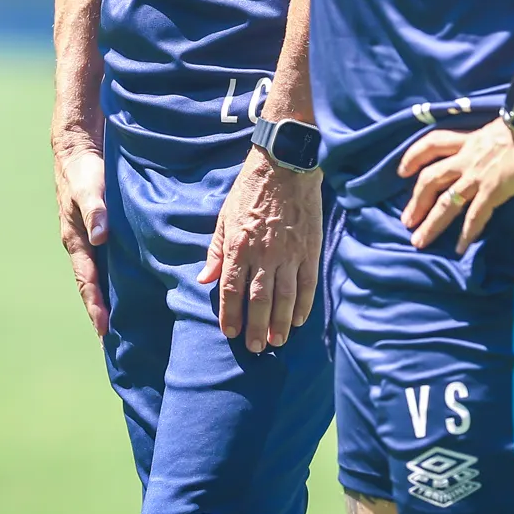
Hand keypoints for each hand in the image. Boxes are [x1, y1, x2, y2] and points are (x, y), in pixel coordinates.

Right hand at [53, 141, 109, 336]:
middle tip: (113, 339)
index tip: (103, 329)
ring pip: (101, 274)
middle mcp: (83, 243)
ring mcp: (92, 238)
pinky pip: (109, 259)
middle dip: (100, 310)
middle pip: (91, 284)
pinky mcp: (103, 229)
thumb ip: (95, 211)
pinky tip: (131, 284)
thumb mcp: (88, 188)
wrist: (78, 149)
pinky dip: (116, 276)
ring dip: (109, 296)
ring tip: (124, 320)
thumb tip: (101, 238)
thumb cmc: (82, 170)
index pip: (86, 280)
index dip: (94, 305)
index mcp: (76, 239)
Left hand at [198, 146, 322, 352]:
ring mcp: (289, 253)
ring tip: (277, 341)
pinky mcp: (309, 250)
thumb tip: (205, 280)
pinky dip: (303, 305)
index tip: (230, 333)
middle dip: (256, 328)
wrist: (285, 165)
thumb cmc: (250, 190)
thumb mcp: (224, 216)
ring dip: (280, 323)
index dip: (230, 315)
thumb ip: (215, 250)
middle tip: (256, 348)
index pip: (232, 290)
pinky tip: (299, 320)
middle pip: (259, 300)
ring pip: (285, 298)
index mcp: (238, 246)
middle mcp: (263, 254)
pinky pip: (307, 284)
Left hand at [399, 118, 513, 252]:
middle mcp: (466, 158)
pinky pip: (475, 216)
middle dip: (416, 201)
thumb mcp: (498, 128)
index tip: (402, 171)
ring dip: (431, 224)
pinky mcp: (493, 190)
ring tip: (419, 241)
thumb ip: (487, 142)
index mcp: (468, 140)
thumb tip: (490, 151)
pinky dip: (466, 233)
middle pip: (430, 179)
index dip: (413, 156)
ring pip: (445, 202)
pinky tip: (460, 248)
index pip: (432, 144)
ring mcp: (477, 175)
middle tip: (407, 221)